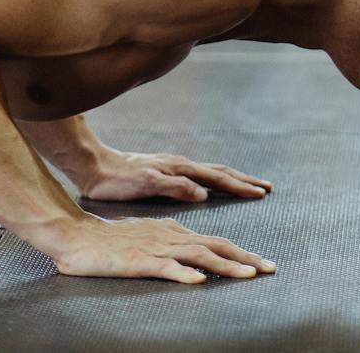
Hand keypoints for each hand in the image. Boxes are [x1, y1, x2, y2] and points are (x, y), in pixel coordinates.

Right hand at [48, 215, 276, 282]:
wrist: (76, 235)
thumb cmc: (109, 241)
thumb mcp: (148, 239)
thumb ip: (171, 246)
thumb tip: (193, 259)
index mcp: (174, 231)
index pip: (216, 241)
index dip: (241, 252)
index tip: (262, 264)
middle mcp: (171, 237)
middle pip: (216, 245)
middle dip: (246, 257)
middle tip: (271, 268)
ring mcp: (156, 248)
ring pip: (198, 256)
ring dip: (226, 265)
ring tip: (249, 274)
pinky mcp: (139, 260)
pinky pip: (166, 268)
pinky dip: (185, 274)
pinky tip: (200, 281)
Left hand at [80, 151, 272, 202]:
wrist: (94, 166)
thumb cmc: (117, 180)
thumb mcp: (146, 184)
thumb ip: (176, 188)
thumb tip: (204, 194)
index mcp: (179, 169)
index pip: (217, 178)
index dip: (240, 186)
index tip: (260, 193)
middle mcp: (180, 165)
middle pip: (220, 171)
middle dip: (244, 180)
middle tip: (266, 187)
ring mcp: (174, 167)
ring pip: (210, 172)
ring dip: (232, 179)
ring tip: (247, 184)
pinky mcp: (165, 171)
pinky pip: (199, 175)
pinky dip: (215, 179)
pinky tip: (212, 184)